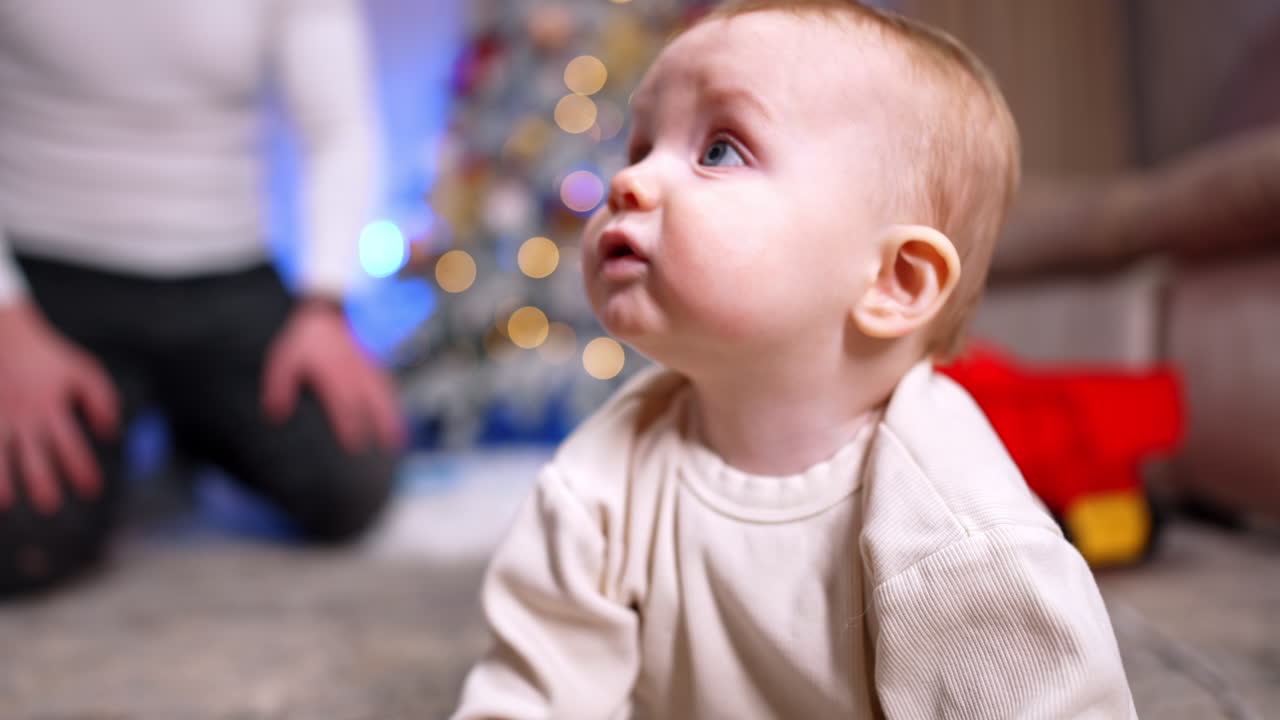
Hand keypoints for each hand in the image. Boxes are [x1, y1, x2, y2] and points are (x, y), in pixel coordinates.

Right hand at [0, 302, 119, 513]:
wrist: (5, 332)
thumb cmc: (48, 357)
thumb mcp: (84, 371)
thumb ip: (102, 399)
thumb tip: (111, 431)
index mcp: (53, 406)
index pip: (72, 445)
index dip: (82, 470)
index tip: (92, 490)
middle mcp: (25, 414)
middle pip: (35, 455)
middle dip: (44, 483)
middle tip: (51, 505)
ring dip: (4, 480)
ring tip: (8, 504)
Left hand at [261, 298, 405, 452]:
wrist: (329, 308)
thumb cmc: (307, 338)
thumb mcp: (284, 359)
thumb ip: (279, 387)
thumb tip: (275, 415)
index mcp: (333, 373)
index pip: (344, 403)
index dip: (350, 425)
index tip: (354, 445)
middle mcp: (354, 371)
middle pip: (372, 401)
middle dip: (381, 425)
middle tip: (388, 447)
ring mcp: (368, 366)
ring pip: (384, 395)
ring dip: (393, 417)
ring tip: (400, 438)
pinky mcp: (375, 363)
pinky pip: (388, 385)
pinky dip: (394, 402)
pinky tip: (396, 416)